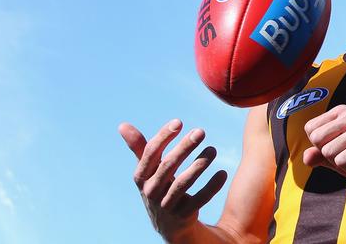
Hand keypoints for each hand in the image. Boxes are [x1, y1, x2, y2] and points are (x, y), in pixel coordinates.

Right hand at [119, 119, 227, 241]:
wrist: (168, 224)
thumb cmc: (158, 187)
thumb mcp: (147, 170)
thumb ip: (139, 148)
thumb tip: (122, 125)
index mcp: (141, 177)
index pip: (151, 153)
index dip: (163, 137)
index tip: (179, 122)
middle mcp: (151, 191)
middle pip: (168, 166)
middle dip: (184, 148)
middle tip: (201, 131)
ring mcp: (167, 205)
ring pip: (183, 184)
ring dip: (199, 165)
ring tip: (213, 150)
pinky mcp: (183, 215)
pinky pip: (199, 200)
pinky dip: (212, 187)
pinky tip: (223, 173)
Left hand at [302, 105, 345, 185]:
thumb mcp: (334, 155)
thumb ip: (317, 154)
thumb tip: (306, 158)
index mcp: (341, 111)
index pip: (310, 129)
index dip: (321, 145)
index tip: (340, 146)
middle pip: (317, 140)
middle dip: (329, 154)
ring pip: (328, 153)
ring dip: (340, 163)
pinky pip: (340, 162)